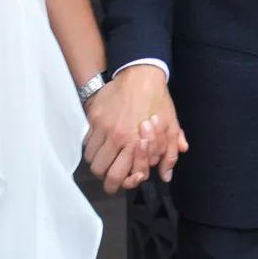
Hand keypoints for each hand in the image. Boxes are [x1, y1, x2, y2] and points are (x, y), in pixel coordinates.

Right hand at [84, 65, 187, 194]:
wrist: (141, 74)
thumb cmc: (158, 101)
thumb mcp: (171, 128)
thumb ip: (169, 155)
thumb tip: (166, 176)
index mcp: (135, 143)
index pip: (118, 176)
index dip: (121, 183)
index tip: (127, 178)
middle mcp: (116, 138)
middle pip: (100, 171)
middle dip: (106, 177)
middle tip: (113, 172)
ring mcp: (102, 127)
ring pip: (91, 157)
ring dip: (98, 161)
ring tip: (108, 157)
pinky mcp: (93, 116)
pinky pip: (86, 141)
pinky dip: (92, 146)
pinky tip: (102, 143)